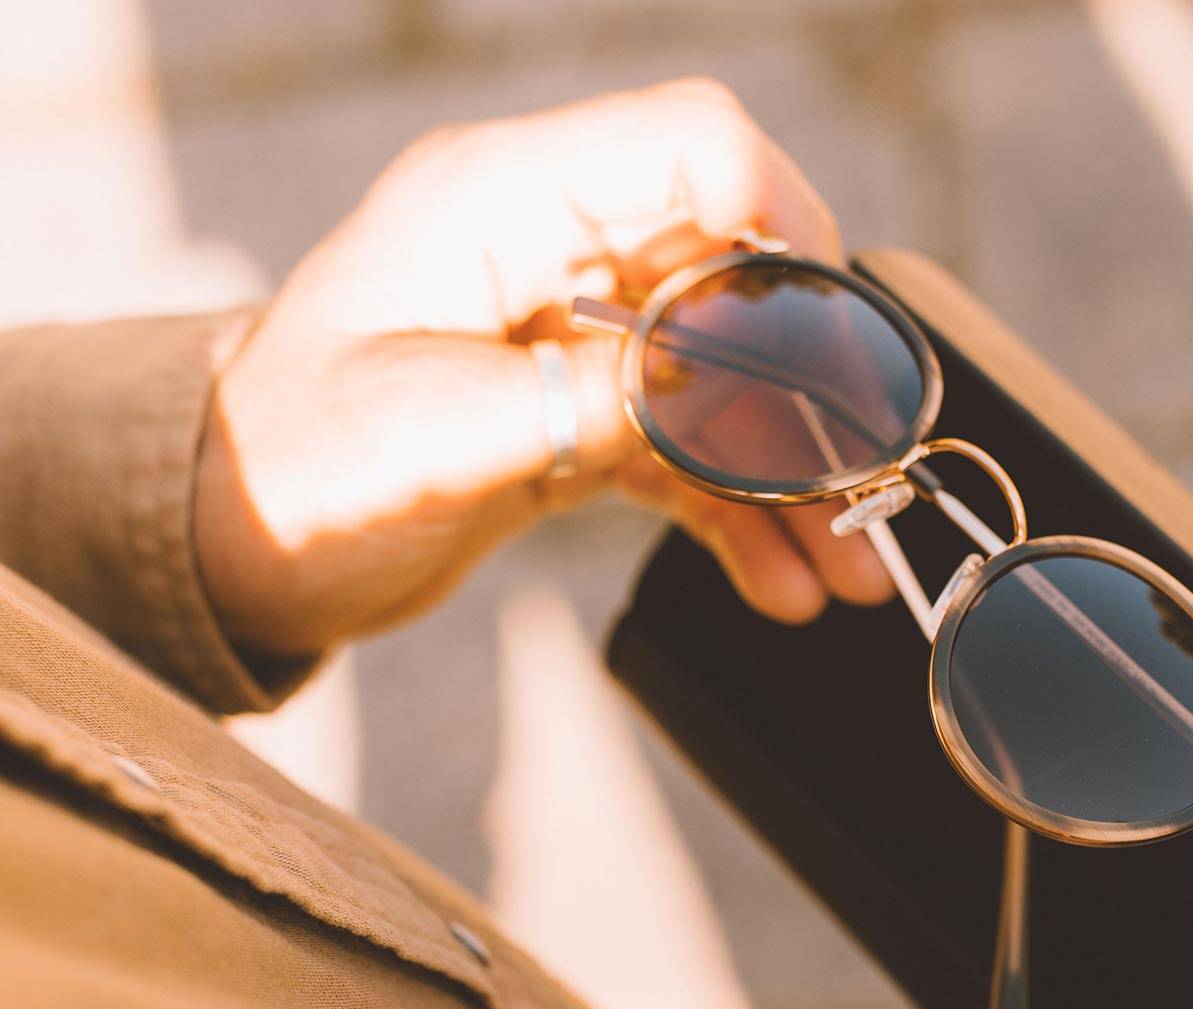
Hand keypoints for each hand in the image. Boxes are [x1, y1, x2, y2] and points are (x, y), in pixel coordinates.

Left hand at [196, 80, 891, 656]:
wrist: (229, 550)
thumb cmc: (290, 474)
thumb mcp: (434, 437)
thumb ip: (587, 400)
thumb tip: (729, 394)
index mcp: (500, 201)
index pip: (694, 147)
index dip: (787, 222)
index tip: (835, 337)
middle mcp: (549, 246)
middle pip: (738, 269)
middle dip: (812, 380)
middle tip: (864, 480)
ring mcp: (572, 326)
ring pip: (732, 369)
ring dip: (794, 467)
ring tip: (845, 561)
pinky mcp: (581, 403)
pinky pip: (694, 442)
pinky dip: (743, 507)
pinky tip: (780, 577)